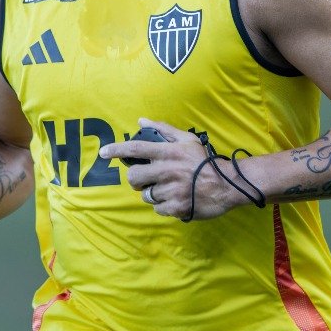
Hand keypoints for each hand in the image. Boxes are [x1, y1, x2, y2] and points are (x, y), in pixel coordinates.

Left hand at [100, 118, 251, 220]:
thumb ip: (163, 130)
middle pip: (134, 177)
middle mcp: (167, 171)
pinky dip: (163, 205)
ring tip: (169, 188)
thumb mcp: (187, 140)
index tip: (103, 152)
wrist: (227, 185)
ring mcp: (171, 190)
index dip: (116, 150)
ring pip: (146, 195)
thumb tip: (141, 121)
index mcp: (168, 153)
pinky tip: (175, 198)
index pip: (136, 149)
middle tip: (145, 179)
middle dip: (136, 179)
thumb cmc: (205, 161)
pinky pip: (157, 208)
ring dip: (153, 193)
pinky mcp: (176, 207)